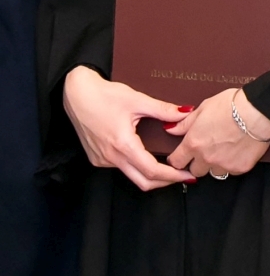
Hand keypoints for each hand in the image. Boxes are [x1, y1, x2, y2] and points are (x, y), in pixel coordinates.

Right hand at [63, 65, 193, 192]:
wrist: (76, 93)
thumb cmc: (104, 95)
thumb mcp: (137, 100)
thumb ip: (163, 109)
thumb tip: (185, 113)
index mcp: (122, 144)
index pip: (152, 170)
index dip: (172, 176)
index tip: (187, 175)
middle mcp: (110, 157)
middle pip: (143, 181)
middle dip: (165, 182)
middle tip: (182, 175)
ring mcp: (101, 160)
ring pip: (131, 176)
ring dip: (150, 175)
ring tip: (168, 166)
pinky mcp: (96, 158)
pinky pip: (120, 168)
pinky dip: (135, 167)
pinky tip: (145, 157)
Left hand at [166, 89, 269, 178]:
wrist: (258, 111)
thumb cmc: (232, 105)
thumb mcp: (203, 107)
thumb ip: (185, 123)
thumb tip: (170, 129)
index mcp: (193, 143)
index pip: (176, 161)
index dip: (177, 159)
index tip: (181, 156)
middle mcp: (206, 157)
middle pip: (194, 171)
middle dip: (198, 162)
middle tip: (207, 149)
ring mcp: (224, 165)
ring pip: (214, 172)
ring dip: (216, 164)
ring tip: (224, 149)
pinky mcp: (240, 168)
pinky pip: (232, 171)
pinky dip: (233, 164)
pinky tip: (238, 150)